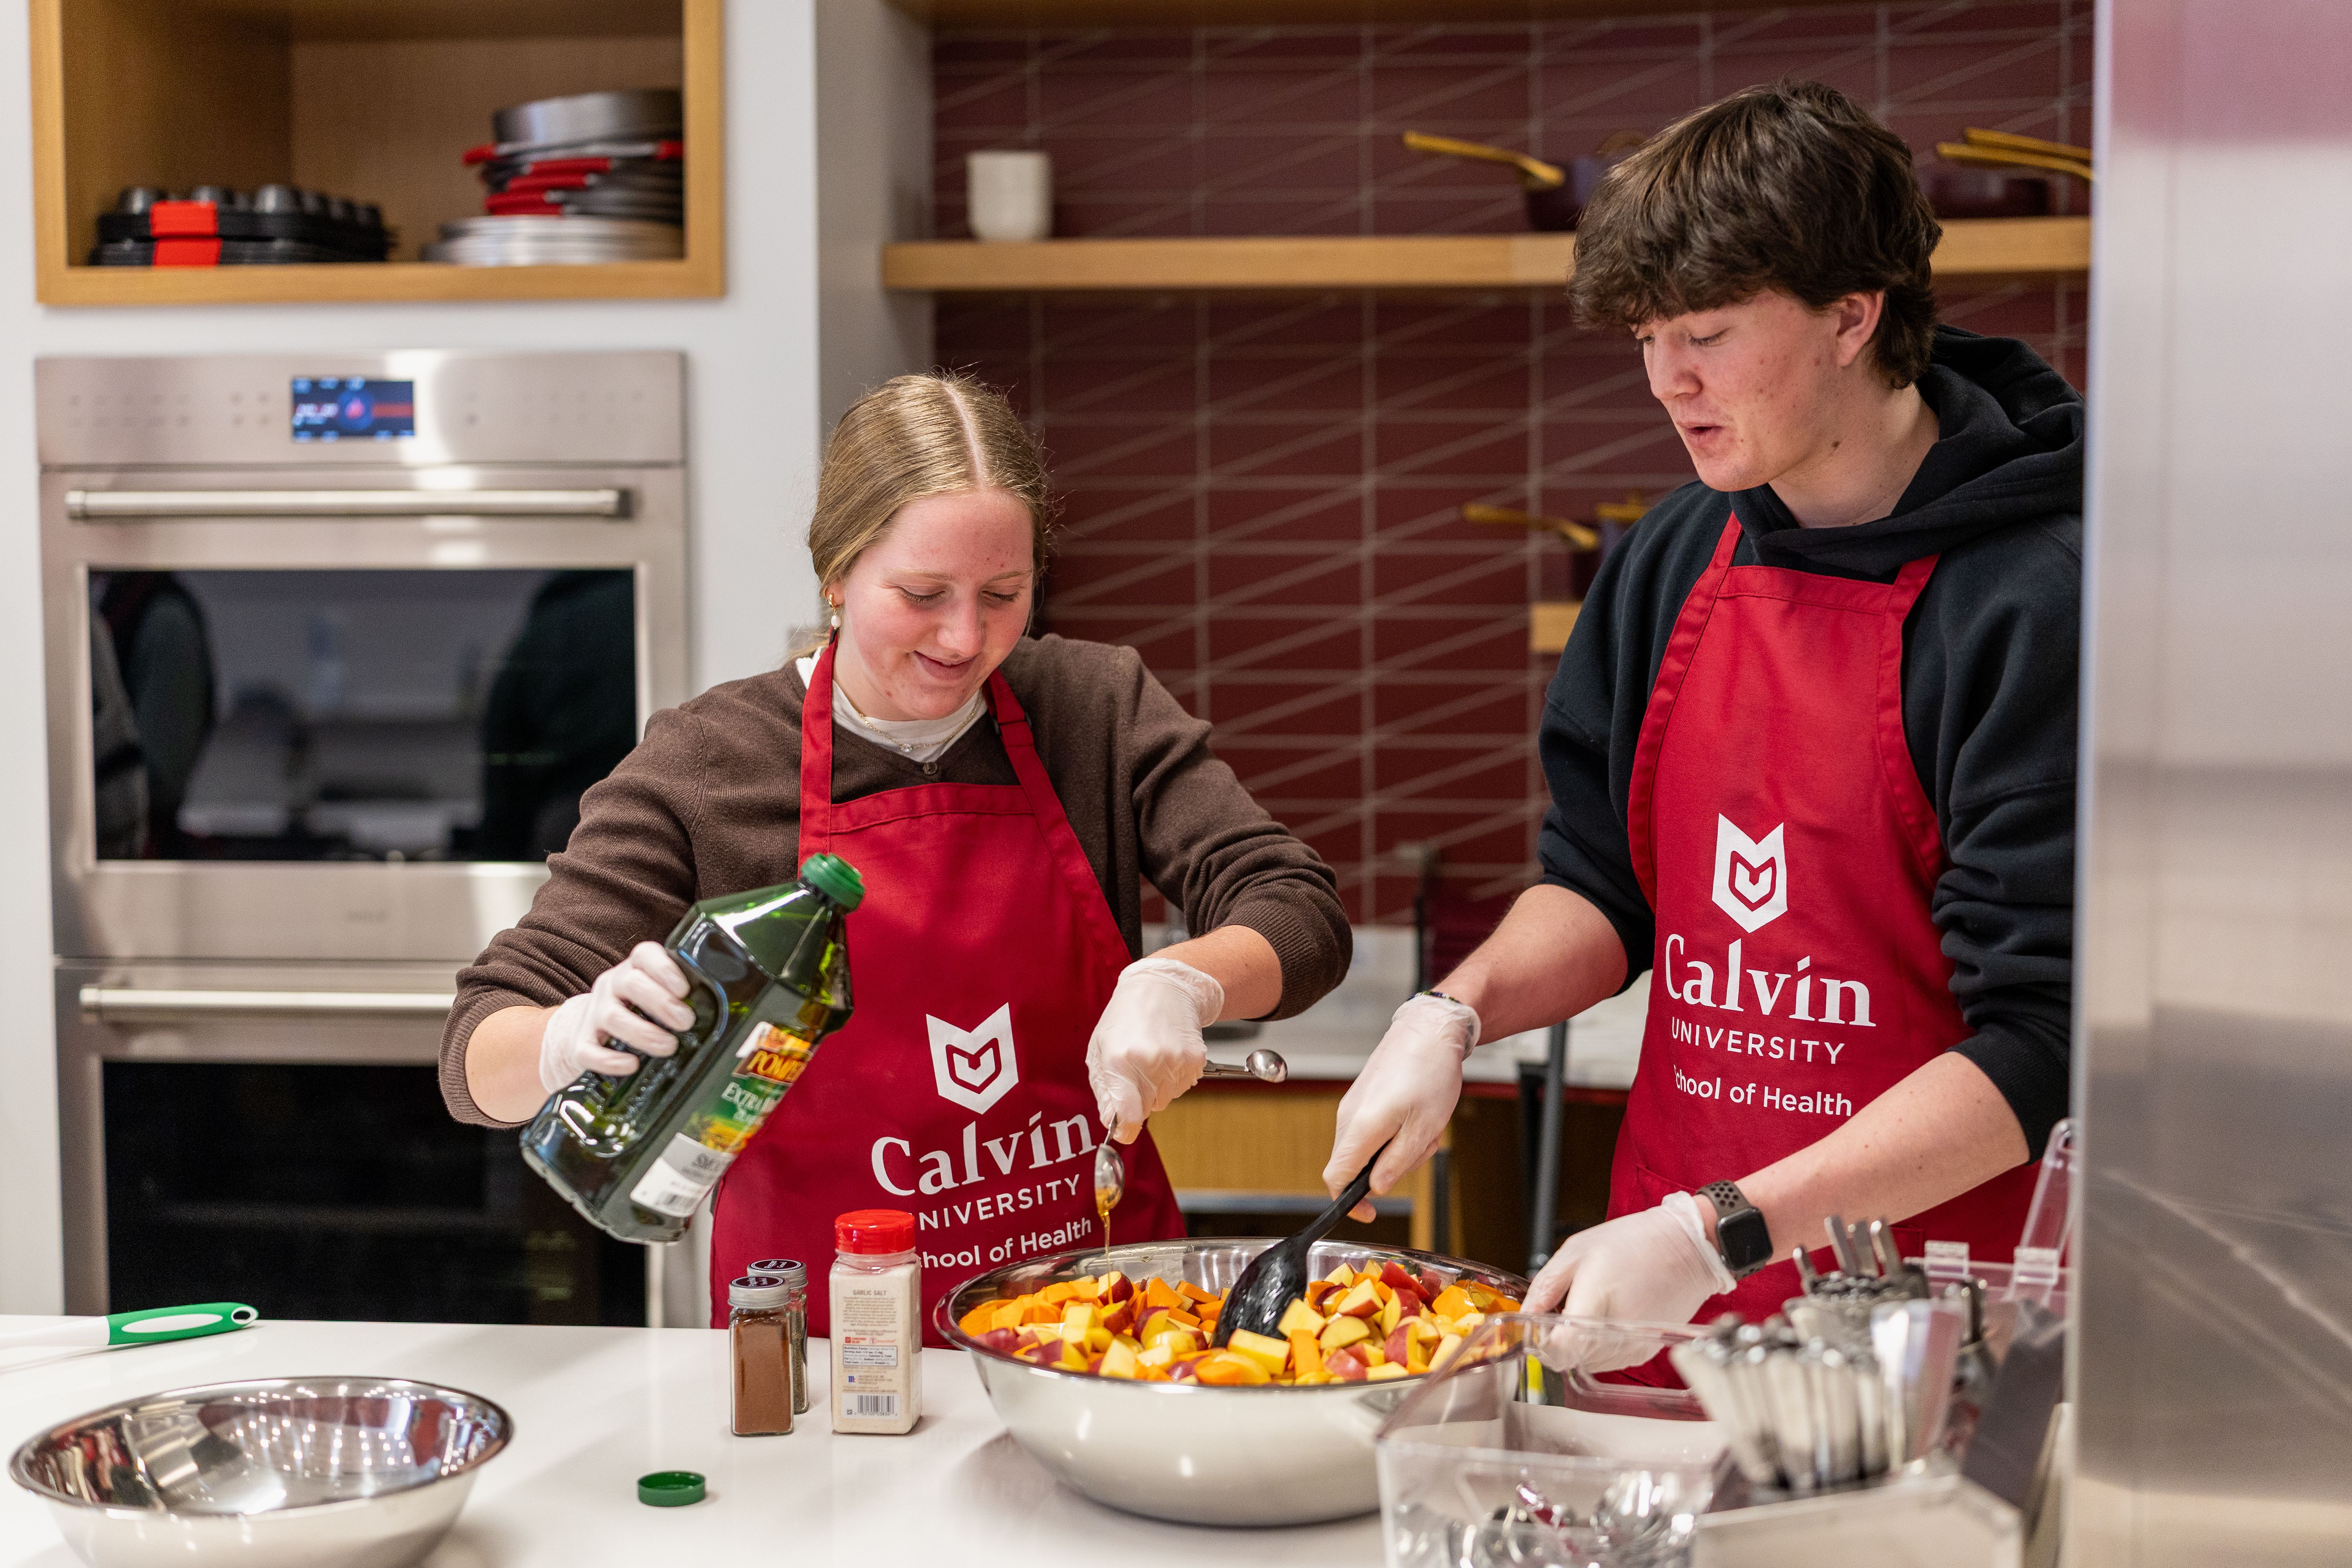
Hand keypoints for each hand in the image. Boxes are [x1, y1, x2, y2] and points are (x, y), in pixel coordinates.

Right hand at [537, 941, 696, 1095]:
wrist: (585, 1028)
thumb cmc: (634, 1010)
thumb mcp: (654, 995)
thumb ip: (680, 997)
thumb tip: (722, 1011)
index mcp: (633, 970)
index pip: (644, 954)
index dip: (665, 969)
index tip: (684, 990)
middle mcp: (611, 986)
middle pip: (631, 983)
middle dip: (661, 1003)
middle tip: (686, 1022)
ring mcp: (593, 1014)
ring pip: (613, 1017)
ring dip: (644, 1033)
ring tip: (668, 1046)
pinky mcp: (580, 1043)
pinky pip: (589, 1050)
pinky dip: (611, 1060)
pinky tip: (632, 1065)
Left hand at [1086, 956, 1223, 1143]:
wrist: (1162, 988)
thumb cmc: (1126, 1016)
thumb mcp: (1100, 1049)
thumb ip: (1105, 1090)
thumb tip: (1111, 1121)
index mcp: (1119, 1058)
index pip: (1128, 1113)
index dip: (1125, 1128)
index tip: (1123, 1130)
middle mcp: (1149, 1061)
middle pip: (1146, 1108)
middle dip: (1138, 1098)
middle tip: (1134, 1069)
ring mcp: (1175, 1061)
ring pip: (1164, 1099)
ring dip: (1156, 1087)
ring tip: (1151, 1056)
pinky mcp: (1194, 1060)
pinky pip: (1182, 1087)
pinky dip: (1173, 1077)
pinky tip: (1167, 1054)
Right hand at [1323, 992, 1477, 1220]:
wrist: (1428, 1030)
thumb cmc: (1430, 1073)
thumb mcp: (1424, 1127)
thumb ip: (1396, 1162)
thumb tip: (1376, 1188)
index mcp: (1361, 1127)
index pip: (1335, 1177)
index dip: (1348, 1202)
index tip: (1370, 1212)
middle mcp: (1348, 1117)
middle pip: (1354, 1165)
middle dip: (1388, 1169)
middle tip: (1421, 1148)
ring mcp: (1353, 1106)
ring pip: (1367, 1148)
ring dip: (1397, 1149)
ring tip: (1425, 1127)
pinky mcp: (1362, 1098)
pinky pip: (1371, 1130)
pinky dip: (1394, 1133)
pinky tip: (1418, 1115)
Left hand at [1525, 1194, 1736, 1368]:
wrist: (1687, 1248)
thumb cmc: (1633, 1243)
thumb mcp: (1576, 1252)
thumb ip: (1545, 1287)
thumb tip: (1524, 1315)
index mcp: (1596, 1303)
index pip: (1560, 1349)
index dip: (1542, 1344)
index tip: (1537, 1329)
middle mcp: (1618, 1332)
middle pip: (1571, 1359)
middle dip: (1558, 1341)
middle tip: (1559, 1313)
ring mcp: (1635, 1345)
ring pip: (1589, 1363)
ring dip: (1578, 1345)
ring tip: (1586, 1310)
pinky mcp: (1646, 1350)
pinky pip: (1611, 1360)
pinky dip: (1599, 1345)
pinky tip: (1606, 1318)